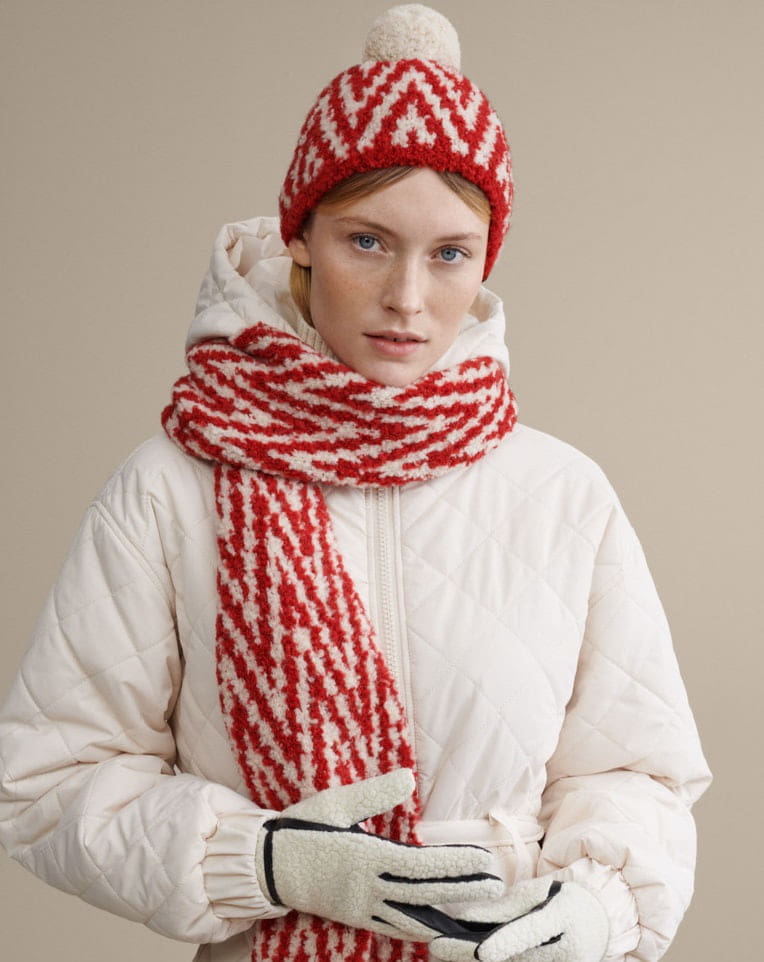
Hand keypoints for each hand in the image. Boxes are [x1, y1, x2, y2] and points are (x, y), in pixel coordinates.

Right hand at [255, 768, 503, 941]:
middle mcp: (368, 887)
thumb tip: (408, 777)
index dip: (456, 867)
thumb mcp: (337, 802)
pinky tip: (436, 930)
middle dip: (463, 891)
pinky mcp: (354, 916)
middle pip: (425, 894)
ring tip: (476, 918)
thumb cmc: (302, 826)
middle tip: (496, 887)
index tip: (484, 863)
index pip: (422, 865)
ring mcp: (361, 906)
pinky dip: (419, 930)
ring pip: (413, 918)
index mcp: (367, 857)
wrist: (267, 863)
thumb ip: (375, 793)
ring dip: (447, 917)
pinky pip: (393, 927)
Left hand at [425, 876, 608, 961]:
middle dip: (475, 957)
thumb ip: (503, 907)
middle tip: (439, 949)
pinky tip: (467, 959)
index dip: (505, 943)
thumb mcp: (536, 892)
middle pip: (518, 958)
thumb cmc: (560, 900)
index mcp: (562, 916)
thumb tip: (466, 918)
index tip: (481, 952)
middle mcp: (567, 950)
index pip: (531, 931)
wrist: (599, 922)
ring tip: (445, 954)